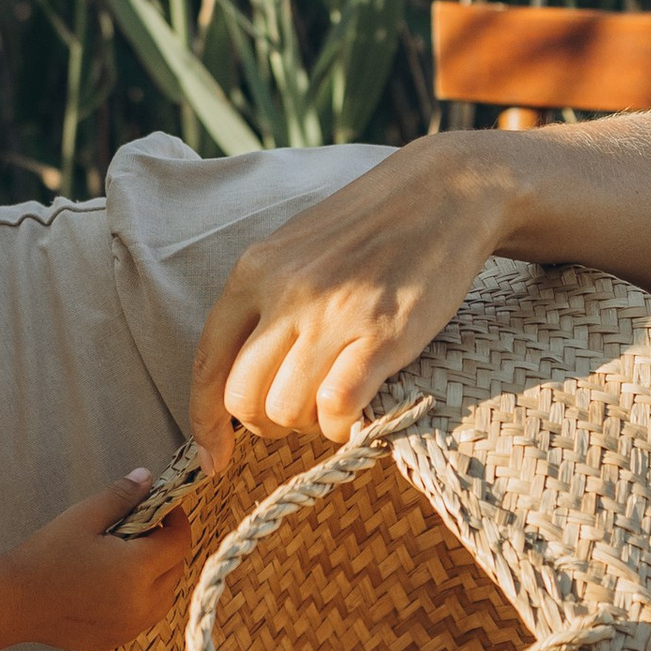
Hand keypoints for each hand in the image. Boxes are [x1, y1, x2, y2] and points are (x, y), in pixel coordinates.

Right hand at [9, 473, 194, 650]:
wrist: (14, 602)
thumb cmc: (46, 556)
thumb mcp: (84, 517)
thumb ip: (122, 496)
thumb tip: (147, 478)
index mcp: (137, 569)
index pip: (180, 541)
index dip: (177, 520)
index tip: (163, 507)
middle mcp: (142, 603)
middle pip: (176, 568)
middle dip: (168, 545)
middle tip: (142, 529)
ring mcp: (132, 626)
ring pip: (165, 594)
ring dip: (159, 573)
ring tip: (128, 556)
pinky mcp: (119, 639)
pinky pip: (147, 614)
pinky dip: (144, 596)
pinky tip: (117, 583)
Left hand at [188, 140, 499, 467]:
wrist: (445, 190)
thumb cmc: (370, 226)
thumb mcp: (296, 249)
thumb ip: (264, 301)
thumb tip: (240, 375)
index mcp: (255, 270)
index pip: (207, 363)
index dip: (205, 423)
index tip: (213, 460)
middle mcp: (286, 292)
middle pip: (243, 398)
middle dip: (264, 425)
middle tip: (297, 414)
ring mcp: (334, 313)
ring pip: (287, 409)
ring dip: (308, 426)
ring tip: (333, 406)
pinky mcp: (384, 333)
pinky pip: (338, 405)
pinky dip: (341, 425)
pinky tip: (356, 414)